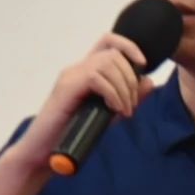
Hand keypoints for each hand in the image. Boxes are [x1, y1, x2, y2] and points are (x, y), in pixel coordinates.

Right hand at [13, 35, 151, 166]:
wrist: (45, 151)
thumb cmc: (74, 135)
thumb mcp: (110, 114)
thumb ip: (129, 98)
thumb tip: (149, 81)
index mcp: (87, 72)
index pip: (108, 42)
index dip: (129, 46)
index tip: (142, 65)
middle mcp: (77, 69)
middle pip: (113, 54)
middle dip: (130, 78)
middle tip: (130, 105)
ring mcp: (70, 76)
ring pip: (107, 63)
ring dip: (123, 87)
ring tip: (124, 110)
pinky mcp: (66, 87)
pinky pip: (96, 77)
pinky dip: (112, 93)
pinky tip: (115, 109)